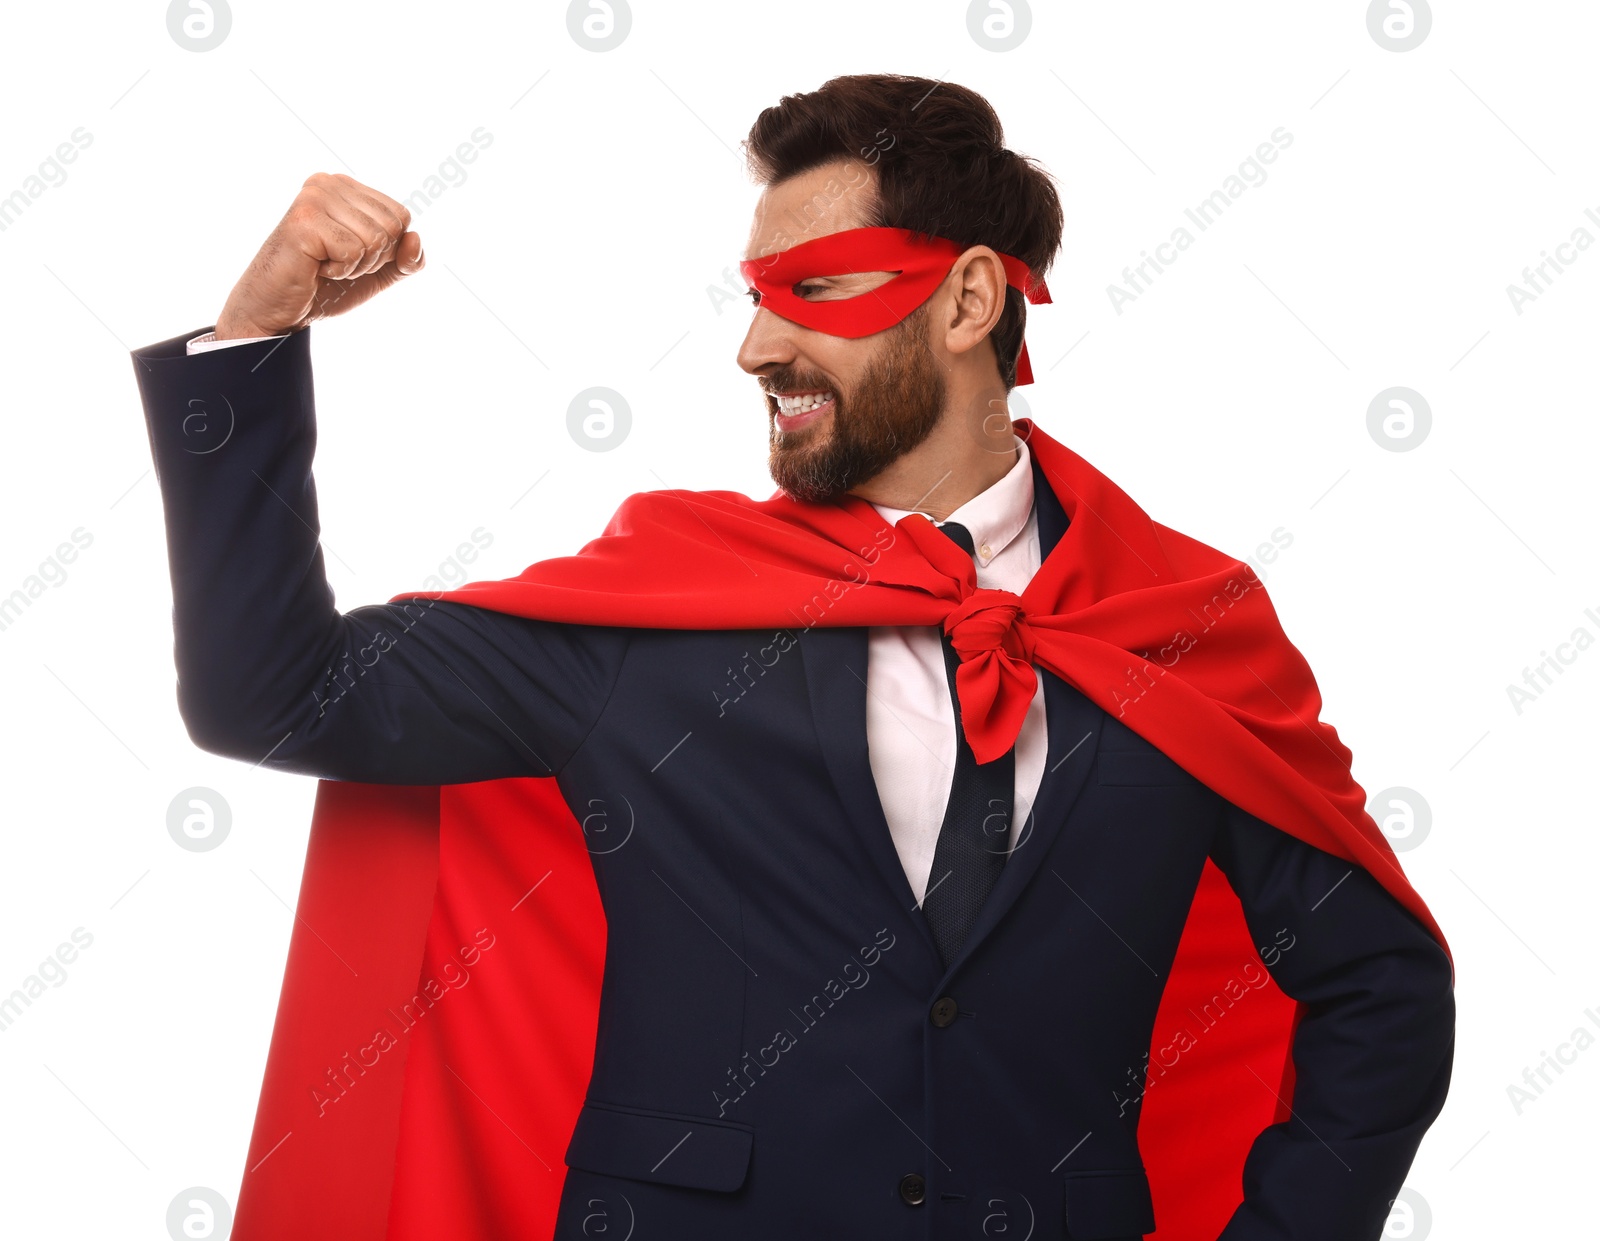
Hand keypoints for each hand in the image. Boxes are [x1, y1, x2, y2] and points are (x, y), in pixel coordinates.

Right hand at [213, 172, 423, 338]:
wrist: (279, 309)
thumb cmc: (324, 286)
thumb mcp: (377, 273)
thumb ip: (406, 259)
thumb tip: (414, 238)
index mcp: (346, 187)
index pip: (401, 216)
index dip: (387, 250)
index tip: (351, 254)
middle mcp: (329, 183)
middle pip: (393, 226)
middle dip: (373, 258)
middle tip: (337, 262)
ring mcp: (314, 199)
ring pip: (376, 239)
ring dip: (355, 266)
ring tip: (325, 265)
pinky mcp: (304, 221)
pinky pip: (354, 251)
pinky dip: (340, 271)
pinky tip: (316, 268)